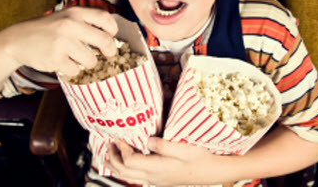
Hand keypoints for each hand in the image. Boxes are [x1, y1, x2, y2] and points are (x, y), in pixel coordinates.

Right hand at [4, 6, 117, 75]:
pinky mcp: (56, 59)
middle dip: (109, 51)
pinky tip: (63, 62)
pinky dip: (72, 70)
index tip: (111, 36)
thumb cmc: (48, 29)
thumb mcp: (66, 16)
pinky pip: (76, 70)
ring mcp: (63, 42)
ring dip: (87, 63)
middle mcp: (70, 25)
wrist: (18, 39)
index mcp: (75, 12)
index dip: (113, 30)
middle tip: (106, 54)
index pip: (105, 18)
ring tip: (76, 58)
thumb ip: (86, 22)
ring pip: (91, 60)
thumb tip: (112, 36)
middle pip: (104, 41)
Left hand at [105, 137, 226, 185]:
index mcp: (158, 168)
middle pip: (124, 172)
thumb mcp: (185, 149)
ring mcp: (155, 180)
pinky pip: (135, 178)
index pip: (130, 162)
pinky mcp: (158, 179)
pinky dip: (125, 171)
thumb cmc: (200, 158)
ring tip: (107, 156)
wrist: (210, 171)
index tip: (118, 137)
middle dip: (113, 158)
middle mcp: (153, 177)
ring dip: (115, 166)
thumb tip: (147, 140)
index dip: (122, 149)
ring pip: (128, 178)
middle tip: (108, 144)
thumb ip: (165, 145)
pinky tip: (124, 164)